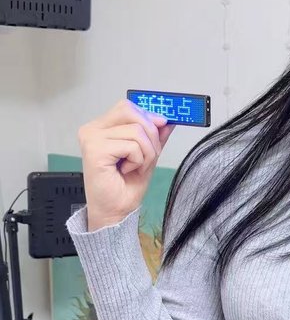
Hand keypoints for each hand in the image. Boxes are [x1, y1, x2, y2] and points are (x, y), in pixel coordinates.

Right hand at [77, 100, 175, 226]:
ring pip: (137, 130)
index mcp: (101, 127)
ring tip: (135, 167)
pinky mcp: (95, 150)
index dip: (148, 115)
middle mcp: (93, 129)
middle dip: (150, 134)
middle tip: (148, 156)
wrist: (115, 212)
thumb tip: (167, 119)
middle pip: (131, 111)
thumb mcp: (147, 156)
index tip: (163, 124)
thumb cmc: (125, 187)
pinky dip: (138, 160)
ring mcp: (91, 138)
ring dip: (146, 152)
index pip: (127, 107)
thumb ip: (154, 136)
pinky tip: (126, 171)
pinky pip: (132, 145)